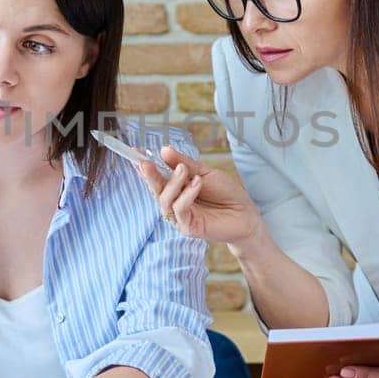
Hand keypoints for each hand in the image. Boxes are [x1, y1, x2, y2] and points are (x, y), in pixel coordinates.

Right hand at [132, 145, 262, 245]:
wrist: (245, 213)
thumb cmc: (225, 192)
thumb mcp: (204, 172)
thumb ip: (184, 163)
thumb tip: (163, 150)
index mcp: (175, 188)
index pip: (155, 177)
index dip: (143, 166)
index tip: (133, 152)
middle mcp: (173, 203)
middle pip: (155, 189)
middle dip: (148, 175)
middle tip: (144, 162)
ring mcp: (179, 217)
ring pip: (165, 200)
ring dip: (173, 183)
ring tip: (184, 170)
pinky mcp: (187, 227)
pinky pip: (179, 210)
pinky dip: (186, 195)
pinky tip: (196, 183)